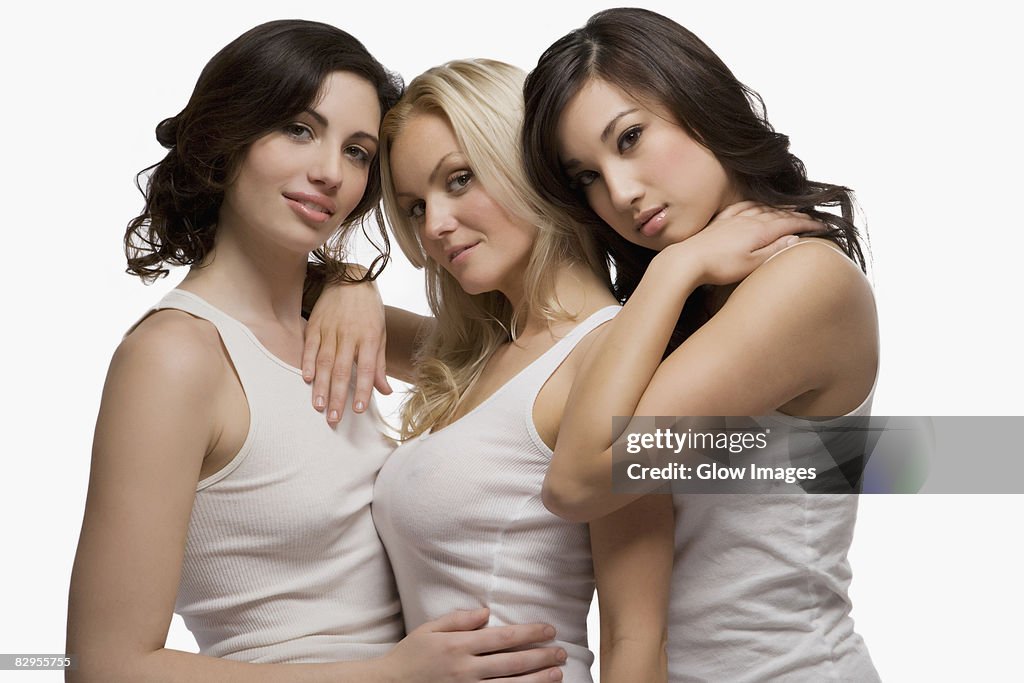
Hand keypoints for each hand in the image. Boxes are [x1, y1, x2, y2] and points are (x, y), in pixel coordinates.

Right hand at [302, 275, 390, 425]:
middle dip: (339, 396)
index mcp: (369, 338)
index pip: (367, 369)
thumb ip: (379, 364)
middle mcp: (349, 335)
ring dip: (321, 386)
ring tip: (319, 406)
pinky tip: (307, 379)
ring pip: (325, 361)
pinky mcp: (315, 324)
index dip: (363, 390)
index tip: (359, 410)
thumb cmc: (369, 310)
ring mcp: (330, 329)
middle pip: (343, 370)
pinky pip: (310, 346)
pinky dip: (308, 363)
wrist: (351, 278)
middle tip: (334, 418)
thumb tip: (385, 391)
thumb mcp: (380, 334)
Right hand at [382, 608, 565, 681]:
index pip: (504, 637)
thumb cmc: (410, 656)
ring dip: (537, 681)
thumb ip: (459, 620)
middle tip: (561, 652)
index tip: (549, 630)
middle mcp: (465, 669)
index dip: (530, 633)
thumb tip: (487, 612)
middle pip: (513, 663)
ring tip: (557, 674)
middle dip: (541, 657)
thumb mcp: (430, 630)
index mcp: (458, 646)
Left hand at [660, 201, 820, 285]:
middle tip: (810, 217)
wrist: (687, 260)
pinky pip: (741, 208)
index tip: (821, 226)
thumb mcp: (751, 264)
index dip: (807, 224)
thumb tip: (795, 239)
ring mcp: (733, 219)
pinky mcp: (719, 223)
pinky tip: (754, 206)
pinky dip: (754, 205)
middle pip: (777, 214)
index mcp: (759, 231)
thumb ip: (774, 250)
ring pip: (761, 208)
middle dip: (796, 215)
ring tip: (788, 209)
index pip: (789, 224)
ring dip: (777, 208)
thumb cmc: (720, 267)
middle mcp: (748, 220)